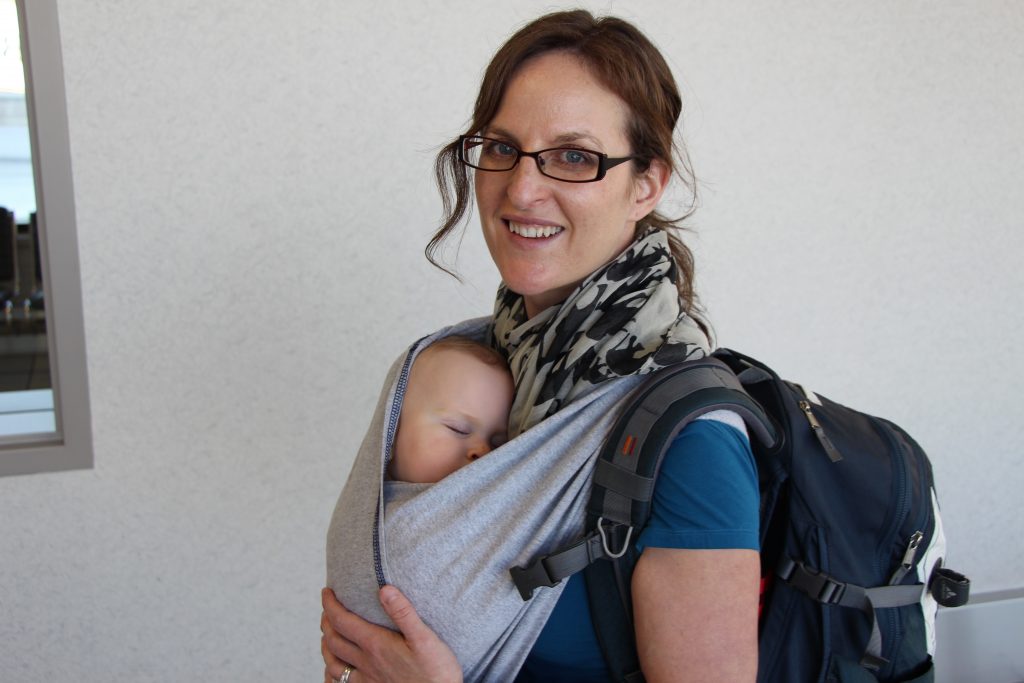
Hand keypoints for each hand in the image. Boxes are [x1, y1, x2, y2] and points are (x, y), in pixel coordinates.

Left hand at [321, 586, 462, 682]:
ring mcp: (366, 679)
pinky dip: (330, 673)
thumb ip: (403, 613)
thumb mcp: (425, 638)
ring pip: (332, 663)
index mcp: (376, 645)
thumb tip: (385, 589)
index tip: (327, 592)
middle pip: (333, 640)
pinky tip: (333, 670)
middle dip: (326, 621)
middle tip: (327, 609)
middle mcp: (366, 663)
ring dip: (325, 646)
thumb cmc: (436, 671)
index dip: (330, 604)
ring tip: (327, 635)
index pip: (342, 621)